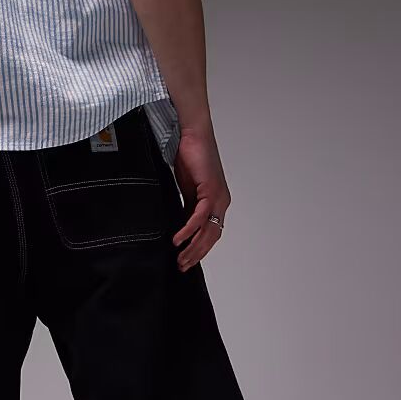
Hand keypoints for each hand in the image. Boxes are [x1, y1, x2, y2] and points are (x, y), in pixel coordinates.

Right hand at [171, 123, 230, 271]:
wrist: (191, 133)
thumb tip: (181, 226)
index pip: (211, 234)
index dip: (200, 250)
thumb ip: (187, 207)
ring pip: (208, 231)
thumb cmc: (189, 156)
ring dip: (194, 247)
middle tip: (182, 266)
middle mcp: (221, 202)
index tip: (186, 262)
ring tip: (181, 259)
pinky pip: (200, 216)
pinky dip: (189, 229)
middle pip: (211, 237)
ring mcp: (218, 197)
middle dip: (197, 254)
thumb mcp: (187, 190)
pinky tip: (179, 239)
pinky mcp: (210, 189)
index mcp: (217, 203)